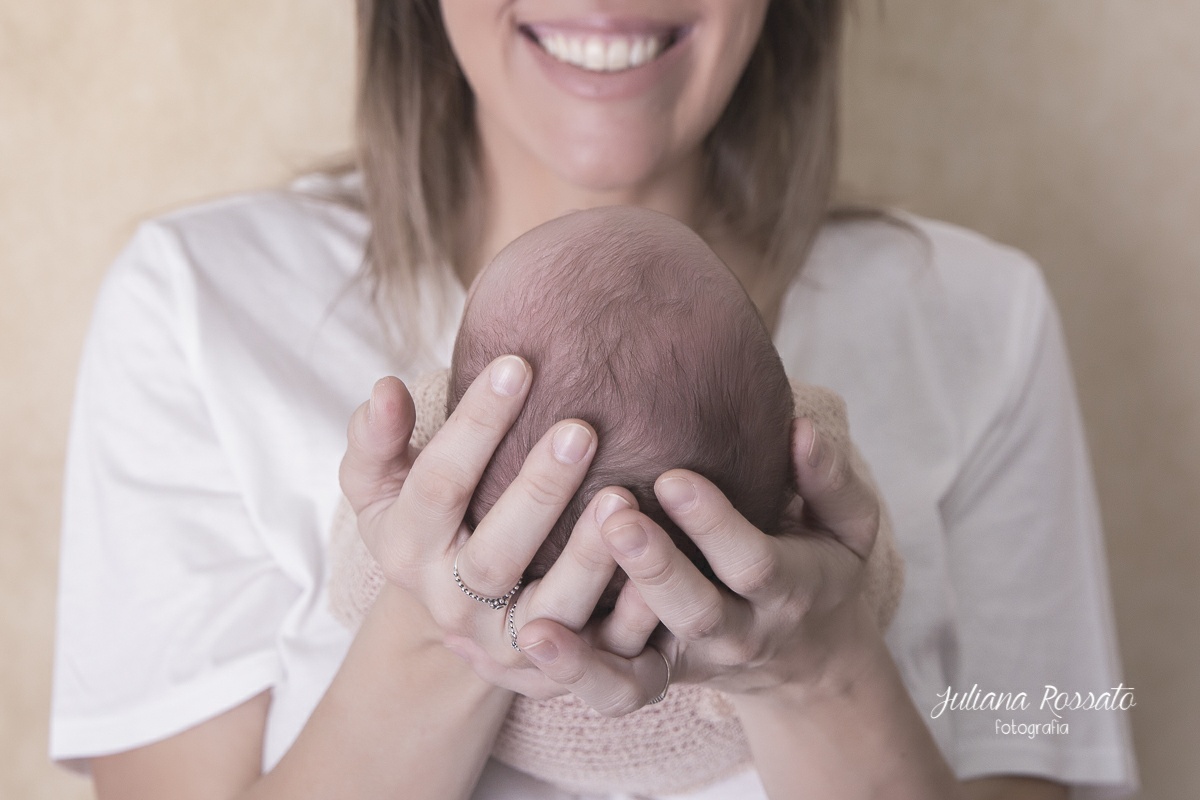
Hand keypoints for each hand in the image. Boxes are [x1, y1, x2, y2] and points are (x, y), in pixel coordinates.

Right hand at [338, 356, 660, 698]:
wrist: (460, 615)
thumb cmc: (432, 521)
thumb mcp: (384, 486)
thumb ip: (378, 438)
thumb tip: (385, 390)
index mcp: (406, 551)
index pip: (437, 486)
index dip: (474, 427)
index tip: (516, 364)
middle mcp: (452, 607)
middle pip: (493, 557)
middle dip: (537, 491)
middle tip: (581, 429)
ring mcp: (506, 647)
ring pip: (551, 613)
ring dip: (589, 557)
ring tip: (624, 495)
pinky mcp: (558, 675)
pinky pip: (604, 657)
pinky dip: (634, 613)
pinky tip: (664, 559)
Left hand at [515, 415, 882, 711]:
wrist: (811, 662)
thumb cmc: (820, 569)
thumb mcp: (847, 528)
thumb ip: (827, 480)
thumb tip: (801, 428)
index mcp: (787, 590)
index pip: (751, 561)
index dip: (714, 523)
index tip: (673, 476)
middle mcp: (738, 633)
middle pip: (696, 611)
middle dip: (655, 566)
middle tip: (614, 514)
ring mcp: (691, 660)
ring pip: (644, 661)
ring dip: (595, 636)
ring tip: (543, 611)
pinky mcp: (656, 676)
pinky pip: (616, 689)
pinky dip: (576, 670)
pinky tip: (533, 637)